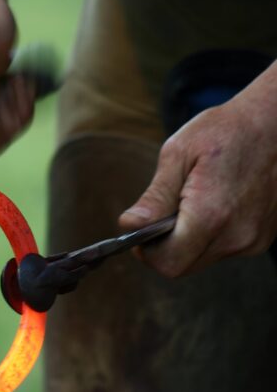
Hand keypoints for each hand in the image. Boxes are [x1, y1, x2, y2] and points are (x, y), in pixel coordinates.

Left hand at [119, 71, 276, 276]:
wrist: (275, 124)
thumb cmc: (224, 132)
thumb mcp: (178, 154)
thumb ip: (154, 197)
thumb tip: (130, 226)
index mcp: (211, 215)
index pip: (168, 262)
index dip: (147, 252)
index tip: (141, 231)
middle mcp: (236, 235)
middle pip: (183, 266)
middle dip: (163, 247)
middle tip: (160, 216)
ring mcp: (252, 240)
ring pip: (200, 260)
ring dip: (185, 242)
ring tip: (189, 204)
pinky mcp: (261, 239)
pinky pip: (221, 250)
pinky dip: (206, 236)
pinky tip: (211, 207)